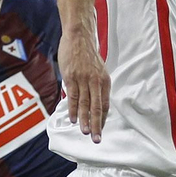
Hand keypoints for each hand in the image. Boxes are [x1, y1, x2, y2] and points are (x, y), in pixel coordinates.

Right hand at [59, 27, 109, 142]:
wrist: (79, 37)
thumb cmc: (87, 55)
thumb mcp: (97, 70)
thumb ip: (95, 87)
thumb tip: (91, 104)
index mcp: (104, 81)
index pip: (104, 105)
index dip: (102, 120)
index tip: (100, 131)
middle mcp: (96, 82)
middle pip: (96, 107)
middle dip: (96, 125)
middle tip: (96, 139)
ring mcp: (83, 79)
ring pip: (85, 104)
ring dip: (84, 120)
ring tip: (84, 133)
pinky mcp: (71, 77)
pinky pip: (73, 96)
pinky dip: (73, 108)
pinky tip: (73, 118)